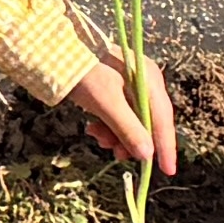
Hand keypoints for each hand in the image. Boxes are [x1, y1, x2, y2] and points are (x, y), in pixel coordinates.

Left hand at [64, 40, 179, 176]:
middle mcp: (145, 82)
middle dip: (132, 141)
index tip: (168, 171)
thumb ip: (128, 129)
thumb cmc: (84, 74)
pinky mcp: (116, 89)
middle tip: (116, 154)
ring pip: (132, 122)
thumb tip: (147, 155)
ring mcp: (131, 85)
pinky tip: (94, 128)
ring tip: (96, 136)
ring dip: (116, 135)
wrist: (55, 51)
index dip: (165, 147)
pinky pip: (120, 115)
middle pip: (148, 122)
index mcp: (149, 80)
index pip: (163, 120)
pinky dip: (109, 126)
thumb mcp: (106, 104)